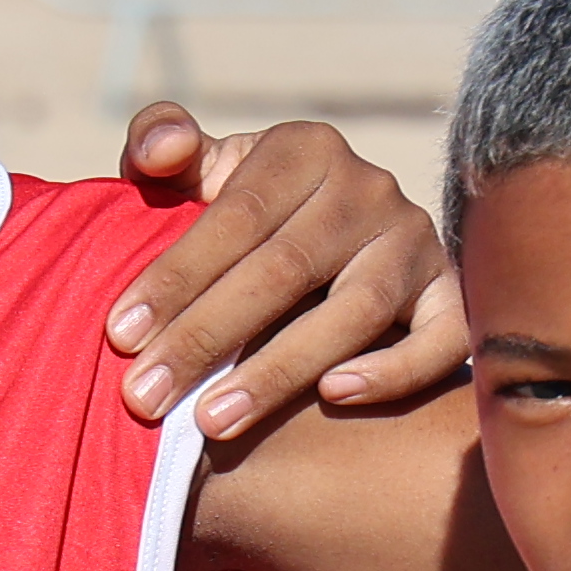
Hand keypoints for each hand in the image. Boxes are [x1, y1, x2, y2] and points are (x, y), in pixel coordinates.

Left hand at [105, 106, 462, 438]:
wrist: (332, 249)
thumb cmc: (244, 219)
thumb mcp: (202, 174)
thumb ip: (162, 148)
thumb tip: (158, 153)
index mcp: (304, 149)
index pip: (236, 216)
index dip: (177, 276)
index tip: (121, 336)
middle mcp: (369, 187)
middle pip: (285, 269)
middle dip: (207, 337)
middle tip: (146, 398)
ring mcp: (417, 241)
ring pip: (354, 310)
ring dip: (278, 371)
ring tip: (212, 421)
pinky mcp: (450, 295)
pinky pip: (440, 338)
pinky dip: (394, 369)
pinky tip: (335, 396)